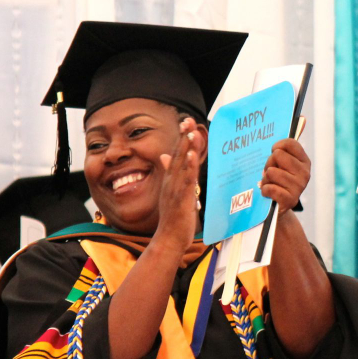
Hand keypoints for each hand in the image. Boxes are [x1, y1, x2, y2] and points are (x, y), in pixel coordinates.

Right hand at [155, 118, 203, 253]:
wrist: (168, 239)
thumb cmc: (172, 218)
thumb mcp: (171, 192)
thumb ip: (170, 173)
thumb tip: (164, 156)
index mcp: (170, 180)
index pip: (175, 155)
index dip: (180, 138)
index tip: (185, 122)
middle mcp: (170, 182)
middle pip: (177, 155)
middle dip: (183, 137)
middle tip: (187, 119)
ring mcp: (175, 190)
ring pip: (182, 165)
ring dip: (186, 148)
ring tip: (190, 131)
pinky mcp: (181, 199)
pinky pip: (186, 180)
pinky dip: (190, 167)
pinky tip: (192, 155)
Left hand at [260, 138, 310, 214]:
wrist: (276, 207)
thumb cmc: (277, 180)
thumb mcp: (282, 162)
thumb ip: (289, 143)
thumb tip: (302, 117)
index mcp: (304, 161)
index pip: (289, 143)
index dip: (276, 147)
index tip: (274, 153)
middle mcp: (305, 173)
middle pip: (277, 156)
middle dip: (268, 164)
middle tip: (270, 173)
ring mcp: (299, 187)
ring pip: (271, 172)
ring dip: (265, 179)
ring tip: (269, 184)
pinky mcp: (290, 200)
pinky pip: (269, 188)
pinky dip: (264, 190)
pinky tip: (268, 193)